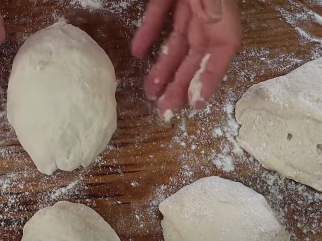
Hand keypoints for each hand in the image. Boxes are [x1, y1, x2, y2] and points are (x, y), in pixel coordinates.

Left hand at [131, 0, 241, 121]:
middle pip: (195, 56)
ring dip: (163, 67)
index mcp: (222, 16)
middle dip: (181, 85)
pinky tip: (137, 52)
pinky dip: (147, 33)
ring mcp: (187, 4)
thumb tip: (212, 20)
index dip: (209, 80)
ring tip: (151, 92)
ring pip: (175, 41)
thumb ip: (212, 1)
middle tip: (166, 110)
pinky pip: (157, 15)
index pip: (220, 53)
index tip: (197, 104)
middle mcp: (206, 15)